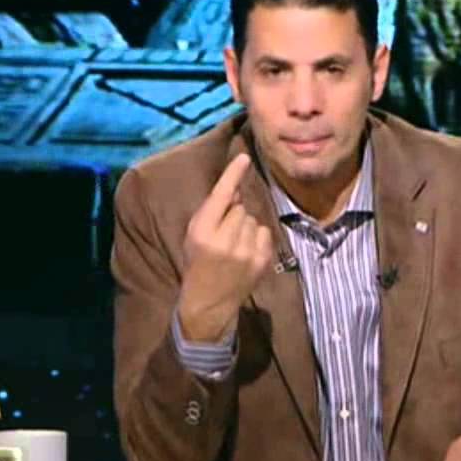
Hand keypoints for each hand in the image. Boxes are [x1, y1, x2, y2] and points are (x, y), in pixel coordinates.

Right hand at [177, 153, 273, 342]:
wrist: (208, 302)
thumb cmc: (198, 262)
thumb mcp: (194, 235)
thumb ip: (213, 210)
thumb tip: (236, 188)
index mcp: (202, 232)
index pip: (221, 196)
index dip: (233, 175)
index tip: (244, 158)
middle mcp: (225, 241)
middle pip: (240, 208)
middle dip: (234, 215)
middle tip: (224, 234)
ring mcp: (246, 253)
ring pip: (254, 219)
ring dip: (246, 227)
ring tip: (234, 245)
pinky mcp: (261, 261)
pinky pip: (266, 232)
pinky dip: (258, 238)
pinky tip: (246, 252)